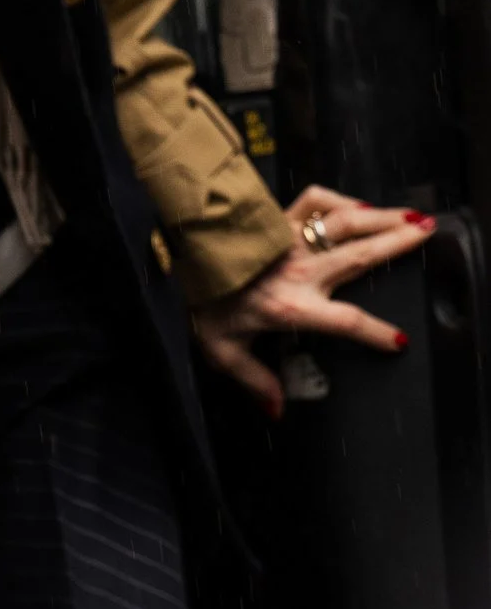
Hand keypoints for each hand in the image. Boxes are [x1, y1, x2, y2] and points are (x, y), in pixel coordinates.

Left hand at [192, 186, 434, 418]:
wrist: (180, 258)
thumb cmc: (203, 304)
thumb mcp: (223, 351)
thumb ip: (255, 379)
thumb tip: (277, 410)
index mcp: (292, 306)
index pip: (346, 322)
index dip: (375, 333)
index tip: (399, 341)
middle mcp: (300, 269)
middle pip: (361, 255)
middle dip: (397, 245)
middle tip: (428, 235)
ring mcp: (292, 239)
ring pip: (347, 222)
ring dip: (383, 218)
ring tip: (413, 217)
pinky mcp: (280, 218)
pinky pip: (315, 200)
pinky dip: (339, 199)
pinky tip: (358, 205)